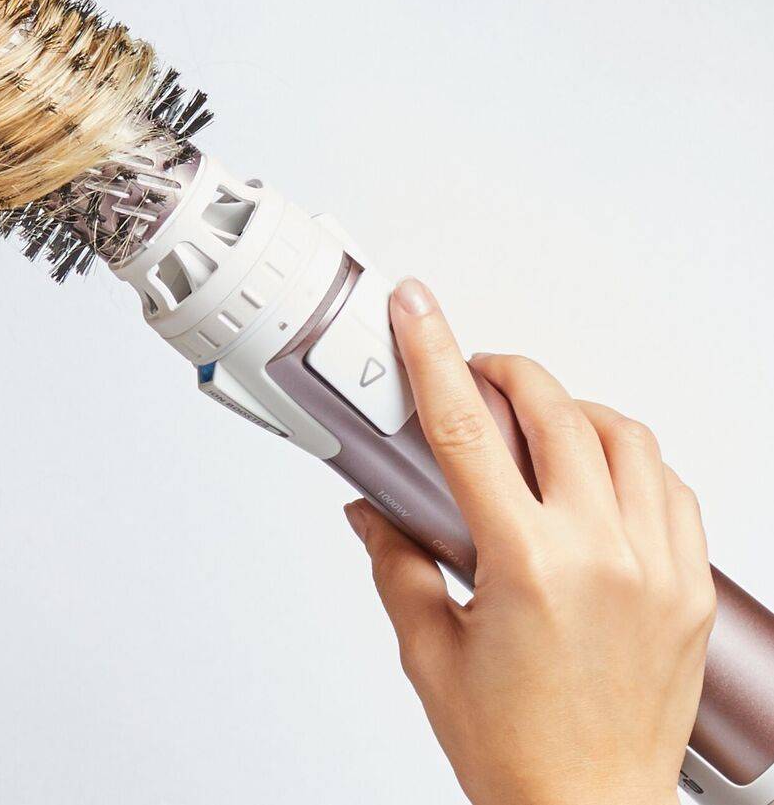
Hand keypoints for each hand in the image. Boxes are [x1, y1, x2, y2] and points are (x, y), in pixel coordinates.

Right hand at [343, 278, 714, 804]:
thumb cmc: (514, 750)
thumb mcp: (429, 653)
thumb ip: (395, 564)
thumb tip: (371, 511)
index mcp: (526, 567)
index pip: (464, 431)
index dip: (433, 355)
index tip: (418, 310)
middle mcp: (601, 555)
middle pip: (555, 411)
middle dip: (508, 372)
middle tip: (477, 374)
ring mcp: (657, 567)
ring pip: (624, 435)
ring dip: (572, 410)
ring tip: (537, 424)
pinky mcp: (691, 585)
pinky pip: (670, 485)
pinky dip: (629, 458)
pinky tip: (599, 475)